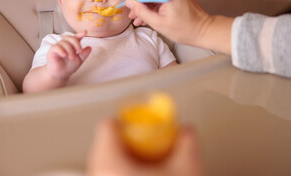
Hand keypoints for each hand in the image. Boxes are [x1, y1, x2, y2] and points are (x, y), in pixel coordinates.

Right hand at [47, 31, 90, 79]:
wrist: (61, 75)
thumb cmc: (69, 67)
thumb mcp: (79, 60)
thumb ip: (84, 54)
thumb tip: (90, 47)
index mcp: (71, 45)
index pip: (76, 38)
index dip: (80, 34)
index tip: (85, 32)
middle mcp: (64, 44)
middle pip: (71, 38)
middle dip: (76, 43)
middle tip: (79, 51)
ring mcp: (58, 47)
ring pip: (64, 42)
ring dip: (70, 50)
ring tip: (72, 58)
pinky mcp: (52, 51)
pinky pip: (56, 47)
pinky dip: (61, 50)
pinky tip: (64, 55)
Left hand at [87, 119, 203, 175]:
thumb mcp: (187, 172)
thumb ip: (187, 143)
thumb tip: (186, 131)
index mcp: (109, 165)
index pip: (107, 126)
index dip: (127, 121)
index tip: (140, 125)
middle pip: (103, 144)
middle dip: (127, 141)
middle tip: (145, 145)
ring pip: (103, 164)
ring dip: (123, 160)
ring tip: (144, 166)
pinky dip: (119, 175)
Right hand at [124, 0, 232, 53]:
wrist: (203, 31)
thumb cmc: (186, 30)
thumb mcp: (159, 23)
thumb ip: (142, 12)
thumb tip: (131, 3)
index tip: (124, 0)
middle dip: (139, 3)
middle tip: (131, 14)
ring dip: (146, 6)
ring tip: (139, 18)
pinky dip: (154, 5)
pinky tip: (148, 15)